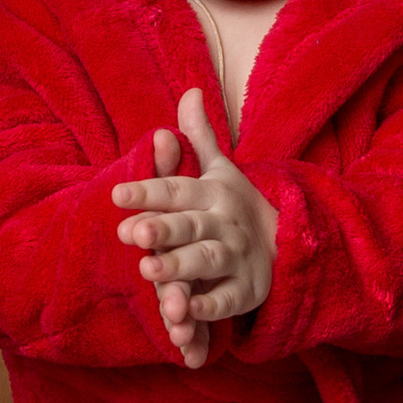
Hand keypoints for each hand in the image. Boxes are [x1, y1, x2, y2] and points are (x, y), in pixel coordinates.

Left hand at [112, 91, 279, 367]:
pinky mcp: (245, 289)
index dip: (149, 191)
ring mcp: (236, 257)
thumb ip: (199, 138)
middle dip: (162, 229)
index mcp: (212, 194)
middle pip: (190, 226)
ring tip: (147, 271)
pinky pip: (226, 299)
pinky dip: (207, 306)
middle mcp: (223, 224)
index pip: (177, 190)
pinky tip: (184, 311)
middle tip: (130, 233)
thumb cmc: (234, 206)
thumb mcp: (220, 171)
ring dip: (179, 267)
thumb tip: (190, 92)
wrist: (286, 242)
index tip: (116, 195)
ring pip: (206, 261)